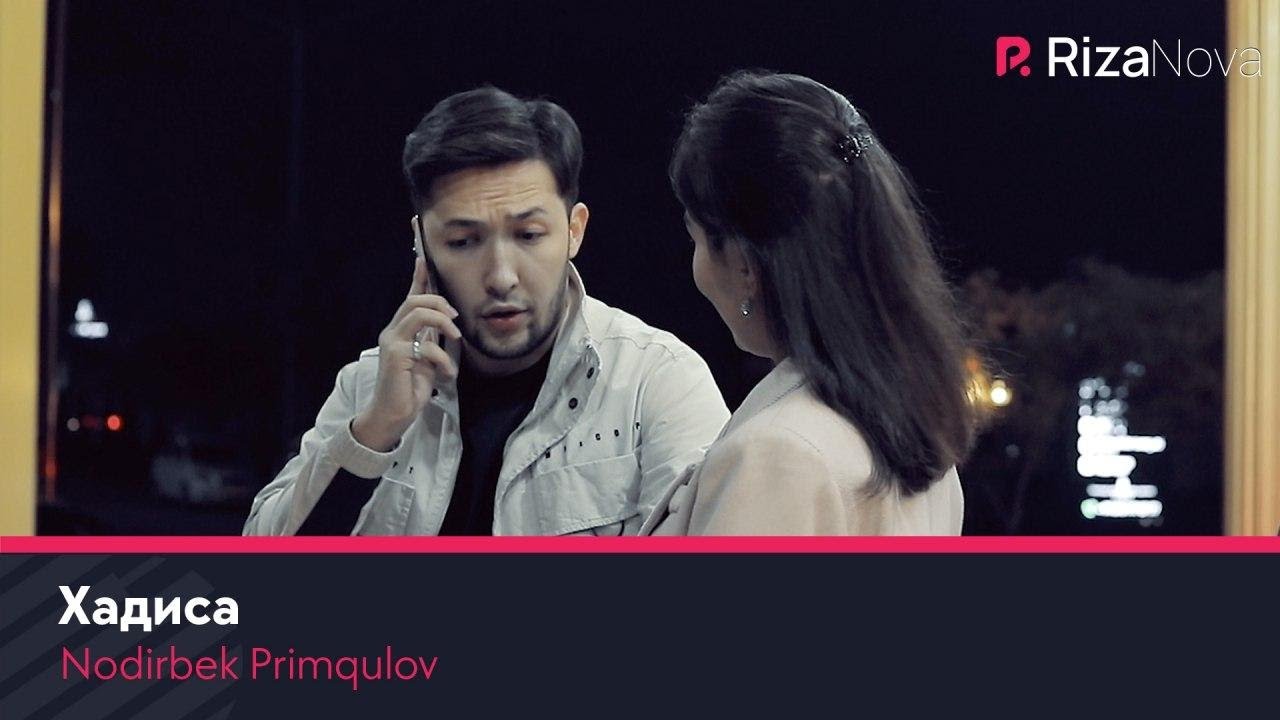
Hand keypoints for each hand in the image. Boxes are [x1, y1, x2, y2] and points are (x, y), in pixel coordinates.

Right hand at [351, 257, 461, 450]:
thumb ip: (433, 340)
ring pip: (418, 312)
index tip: (424, 259)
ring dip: (443, 322)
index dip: (418, 278)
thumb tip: (449, 325)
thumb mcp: (428, 359)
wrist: (394, 414)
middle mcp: (393, 332)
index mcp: (401, 330)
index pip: (410, 298)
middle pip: (415, 300)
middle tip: (456, 319)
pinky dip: (442, 358)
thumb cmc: (411, 388)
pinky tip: (445, 374)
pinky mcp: (396, 355)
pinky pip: (425, 344)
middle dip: (440, 302)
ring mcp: (392, 342)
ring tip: (455, 338)